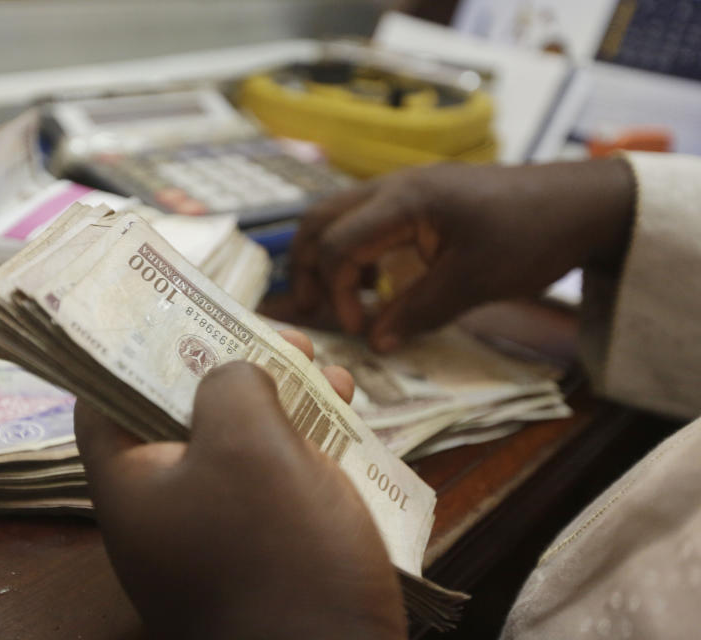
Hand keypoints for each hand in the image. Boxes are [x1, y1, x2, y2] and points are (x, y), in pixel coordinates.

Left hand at [74, 331, 405, 639]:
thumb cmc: (278, 554)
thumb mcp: (249, 444)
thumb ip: (231, 384)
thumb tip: (233, 378)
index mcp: (131, 485)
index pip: (103, 400)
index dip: (136, 349)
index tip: (183, 314)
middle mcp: (164, 511)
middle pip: (182, 415)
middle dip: (234, 368)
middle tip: (279, 339)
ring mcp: (217, 536)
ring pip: (239, 445)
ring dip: (282, 400)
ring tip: (327, 370)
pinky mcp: (266, 554)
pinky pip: (275, 482)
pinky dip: (305, 443)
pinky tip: (345, 417)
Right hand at [292, 159, 634, 350]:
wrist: (582, 203)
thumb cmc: (531, 237)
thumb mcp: (474, 283)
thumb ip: (417, 312)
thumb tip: (375, 344)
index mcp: (403, 201)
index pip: (336, 245)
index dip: (337, 292)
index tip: (359, 328)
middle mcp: (393, 187)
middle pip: (320, 219)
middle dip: (307, 266)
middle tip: (311, 309)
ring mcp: (405, 189)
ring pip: (338, 216)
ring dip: (327, 256)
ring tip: (335, 298)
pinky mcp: (419, 199)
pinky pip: (366, 220)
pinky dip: (354, 250)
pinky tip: (374, 281)